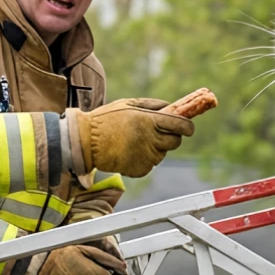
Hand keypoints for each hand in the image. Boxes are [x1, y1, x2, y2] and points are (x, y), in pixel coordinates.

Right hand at [77, 99, 194, 177]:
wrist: (86, 142)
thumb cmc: (106, 120)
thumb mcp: (129, 104)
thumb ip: (153, 106)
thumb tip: (172, 109)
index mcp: (150, 121)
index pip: (182, 126)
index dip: (188, 127)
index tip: (188, 127)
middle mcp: (152, 140)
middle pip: (175, 142)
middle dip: (171, 137)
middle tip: (156, 132)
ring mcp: (147, 157)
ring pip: (162, 153)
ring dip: (155, 148)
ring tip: (134, 141)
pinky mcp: (141, 170)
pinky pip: (150, 164)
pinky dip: (144, 159)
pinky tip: (129, 152)